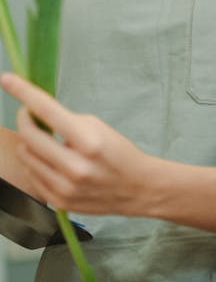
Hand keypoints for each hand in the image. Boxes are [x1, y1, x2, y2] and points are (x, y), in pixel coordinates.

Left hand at [0, 73, 149, 213]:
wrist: (137, 187)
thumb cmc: (119, 152)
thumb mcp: (98, 127)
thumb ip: (66, 121)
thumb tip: (35, 113)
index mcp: (88, 142)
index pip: (48, 111)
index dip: (24, 93)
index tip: (7, 79)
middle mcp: (75, 167)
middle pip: (29, 136)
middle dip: (25, 119)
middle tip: (29, 113)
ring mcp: (65, 188)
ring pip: (26, 156)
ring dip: (29, 143)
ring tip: (45, 140)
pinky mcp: (60, 202)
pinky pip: (32, 176)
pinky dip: (35, 162)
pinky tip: (50, 159)